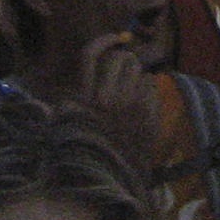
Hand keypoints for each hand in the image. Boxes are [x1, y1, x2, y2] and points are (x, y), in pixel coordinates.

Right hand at [75, 30, 159, 170]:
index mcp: (82, 99)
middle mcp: (106, 98)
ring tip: (130, 91)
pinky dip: (147, 90)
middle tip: (123, 72)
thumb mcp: (67, 123)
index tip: (117, 38)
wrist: (110, 181)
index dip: (104, 40)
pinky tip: (140, 103)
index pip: (90, 54)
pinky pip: (151, 86)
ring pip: (139, 70)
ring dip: (136, 75)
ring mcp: (131, 106)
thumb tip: (91, 65)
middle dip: (124, 61)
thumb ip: (71, 96)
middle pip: (121, 59)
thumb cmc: (87, 150)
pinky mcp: (149, 115)